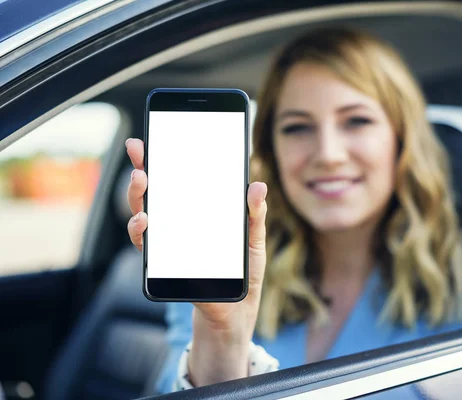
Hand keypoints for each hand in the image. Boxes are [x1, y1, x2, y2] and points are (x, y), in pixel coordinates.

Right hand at [125, 138, 267, 385]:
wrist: (237, 310)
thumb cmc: (243, 271)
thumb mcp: (253, 239)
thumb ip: (254, 214)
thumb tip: (257, 185)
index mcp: (199, 212)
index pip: (179, 181)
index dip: (165, 159)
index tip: (154, 138)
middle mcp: (179, 224)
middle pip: (155, 192)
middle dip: (144, 168)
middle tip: (141, 151)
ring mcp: (170, 243)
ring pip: (143, 214)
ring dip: (138, 196)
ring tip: (142, 180)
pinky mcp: (166, 264)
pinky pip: (148, 246)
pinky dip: (142, 232)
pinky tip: (145, 221)